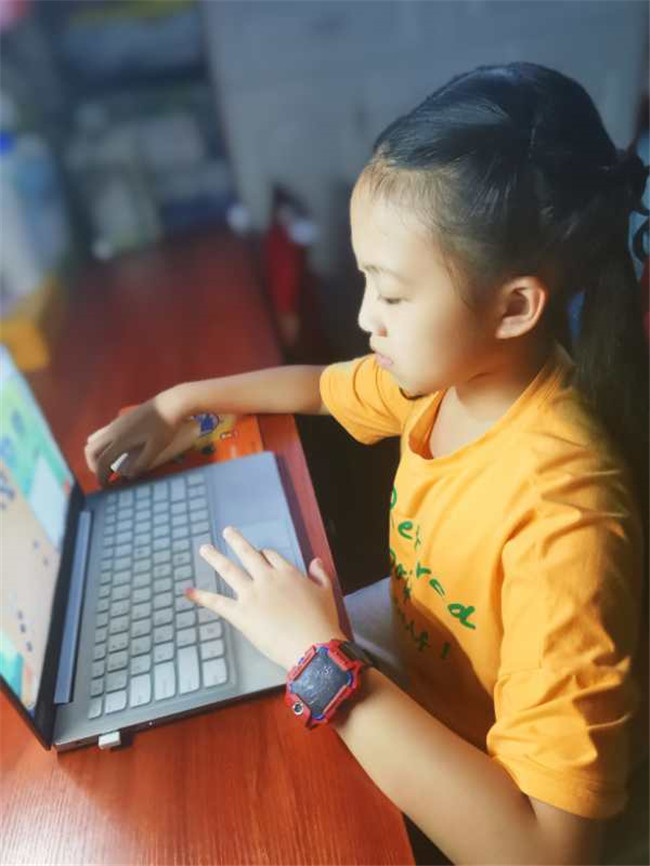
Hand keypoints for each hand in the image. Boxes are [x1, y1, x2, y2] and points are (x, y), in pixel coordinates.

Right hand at [84, 386, 184, 486]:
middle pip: (90, 450)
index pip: (102, 462)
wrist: (170, 403)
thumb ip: (142, 463)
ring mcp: (115, 424)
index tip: (105, 488)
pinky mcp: (120, 420)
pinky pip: (101, 434)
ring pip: (94, 440)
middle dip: (93, 466)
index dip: (101, 477)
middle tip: (104, 477)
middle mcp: (113, 431)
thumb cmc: (165, 426)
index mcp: (120, 440)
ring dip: (95, 454)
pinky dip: (101, 445)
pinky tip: (116, 450)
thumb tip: (128, 476)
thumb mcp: (156, 448)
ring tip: (108, 464)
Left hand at [186, 526, 347, 671]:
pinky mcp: (240, 614)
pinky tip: (188, 591)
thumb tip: (315, 561)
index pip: (271, 556)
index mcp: (287, 573)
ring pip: (229, 570)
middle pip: (248, 554)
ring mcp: (251, 595)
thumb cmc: (322, 621)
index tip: (260, 553)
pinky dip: (201, 596)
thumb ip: (321, 575)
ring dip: (215, 558)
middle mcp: (267, 578)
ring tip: (204, 548)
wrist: (312, 646)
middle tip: (227, 532)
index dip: (264, 554)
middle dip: (236, 541)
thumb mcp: (327, 593)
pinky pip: (217, 602)